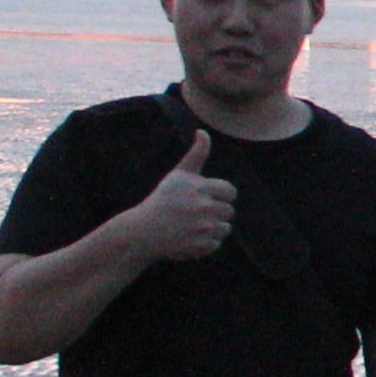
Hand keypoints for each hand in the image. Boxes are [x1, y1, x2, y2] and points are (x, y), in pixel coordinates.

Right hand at [126, 130, 237, 263]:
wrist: (145, 230)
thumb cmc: (163, 199)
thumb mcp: (179, 174)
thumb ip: (197, 154)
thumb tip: (203, 131)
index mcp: (202, 188)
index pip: (230, 192)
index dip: (220, 196)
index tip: (206, 199)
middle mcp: (205, 207)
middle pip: (228, 212)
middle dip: (215, 213)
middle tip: (195, 214)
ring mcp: (204, 227)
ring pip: (225, 229)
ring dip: (213, 229)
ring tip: (193, 226)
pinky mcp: (202, 245)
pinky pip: (216, 244)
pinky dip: (206, 244)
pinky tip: (190, 238)